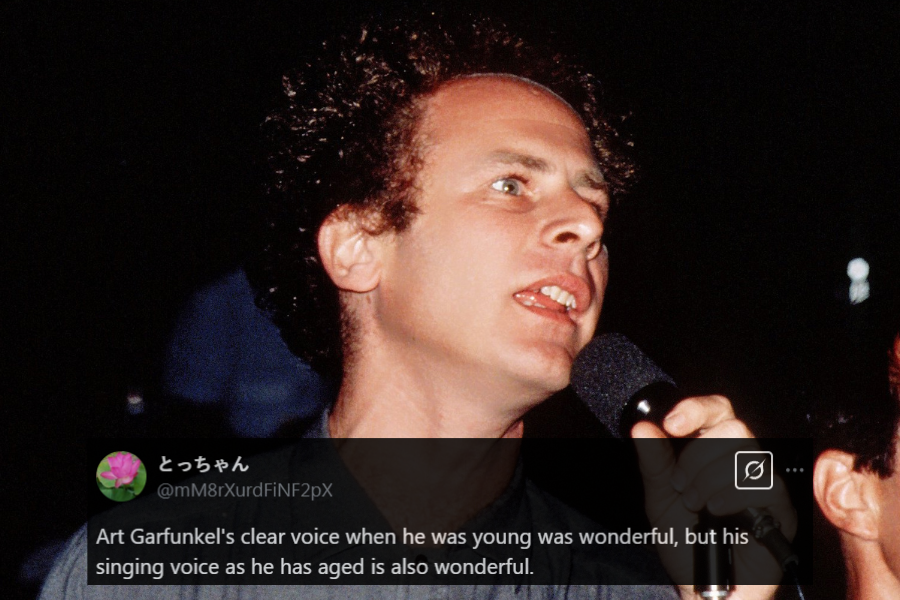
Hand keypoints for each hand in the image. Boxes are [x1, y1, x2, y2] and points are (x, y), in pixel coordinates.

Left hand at [631, 395, 796, 599]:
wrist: (702, 589)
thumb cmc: (685, 544)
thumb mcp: (660, 499)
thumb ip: (654, 462)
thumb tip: (642, 426)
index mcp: (716, 452)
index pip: (718, 410)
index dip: (696, 409)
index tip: (670, 424)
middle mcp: (744, 463)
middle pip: (734, 427)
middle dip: (698, 455)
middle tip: (680, 485)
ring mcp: (765, 485)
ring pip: (748, 454)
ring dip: (711, 479)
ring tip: (696, 505)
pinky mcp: (783, 511)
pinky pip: (767, 485)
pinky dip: (733, 494)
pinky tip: (716, 511)